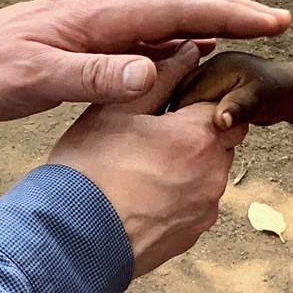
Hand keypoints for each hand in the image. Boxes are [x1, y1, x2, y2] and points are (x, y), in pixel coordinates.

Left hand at [0, 0, 289, 121]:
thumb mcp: (33, 76)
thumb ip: (90, 77)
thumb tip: (149, 74)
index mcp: (98, 15)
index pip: (176, 9)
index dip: (226, 14)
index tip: (270, 21)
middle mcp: (104, 13)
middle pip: (181, 9)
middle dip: (232, 14)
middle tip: (281, 24)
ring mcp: (98, 27)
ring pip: (167, 23)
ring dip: (210, 28)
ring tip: (253, 38)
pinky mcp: (89, 44)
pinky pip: (147, 41)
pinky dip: (180, 46)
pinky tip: (194, 60)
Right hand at [47, 44, 246, 276]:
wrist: (70, 242)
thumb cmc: (88, 171)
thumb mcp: (116, 110)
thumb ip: (160, 77)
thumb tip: (190, 51)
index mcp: (199, 137)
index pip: (222, 105)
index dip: (196, 101)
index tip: (167, 106)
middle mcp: (213, 175)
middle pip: (219, 141)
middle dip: (195, 135)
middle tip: (150, 136)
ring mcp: (204, 211)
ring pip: (206, 175)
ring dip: (185, 167)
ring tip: (138, 169)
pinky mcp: (191, 238)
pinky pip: (193, 206)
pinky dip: (174, 198)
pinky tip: (138, 197)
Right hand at [171, 50, 292, 127]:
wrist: (290, 91)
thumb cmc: (278, 94)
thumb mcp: (259, 102)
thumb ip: (238, 109)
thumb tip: (219, 121)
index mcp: (216, 66)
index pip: (185, 93)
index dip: (178, 115)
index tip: (173, 139)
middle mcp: (207, 67)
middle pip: (178, 94)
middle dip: (176, 116)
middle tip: (174, 142)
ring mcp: (207, 76)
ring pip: (182, 99)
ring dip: (181, 117)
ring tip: (182, 138)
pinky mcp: (208, 87)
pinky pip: (190, 103)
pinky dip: (189, 116)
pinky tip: (190, 132)